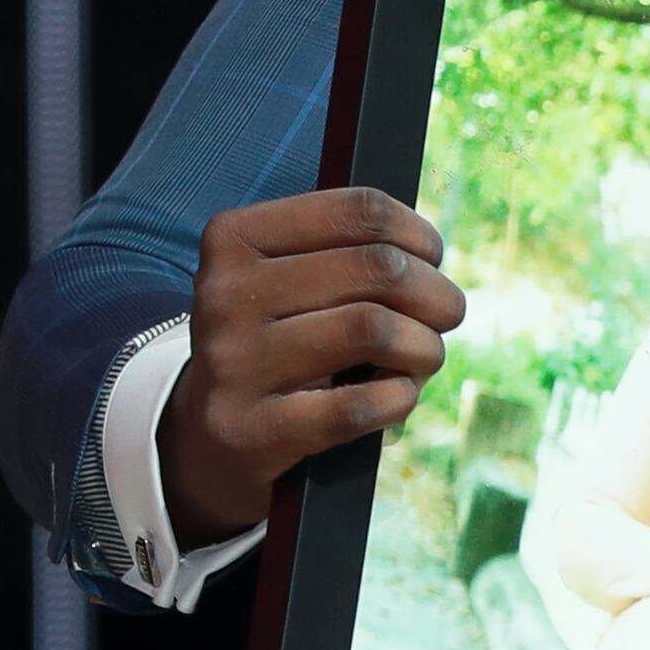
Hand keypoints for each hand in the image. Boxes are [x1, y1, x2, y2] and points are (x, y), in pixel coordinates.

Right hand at [160, 188, 467, 544]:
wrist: (205, 438)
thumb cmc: (276, 342)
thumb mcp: (288, 280)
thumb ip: (350, 250)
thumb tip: (429, 252)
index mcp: (235, 239)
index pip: (361, 211)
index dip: (419, 235)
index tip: (431, 259)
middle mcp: (225, 294)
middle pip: (380, 268)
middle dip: (437, 294)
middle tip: (444, 316)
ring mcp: (233, 364)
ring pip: (375, 329)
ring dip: (425, 348)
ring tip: (423, 358)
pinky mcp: (251, 429)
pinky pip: (360, 404)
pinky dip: (400, 397)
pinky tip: (396, 395)